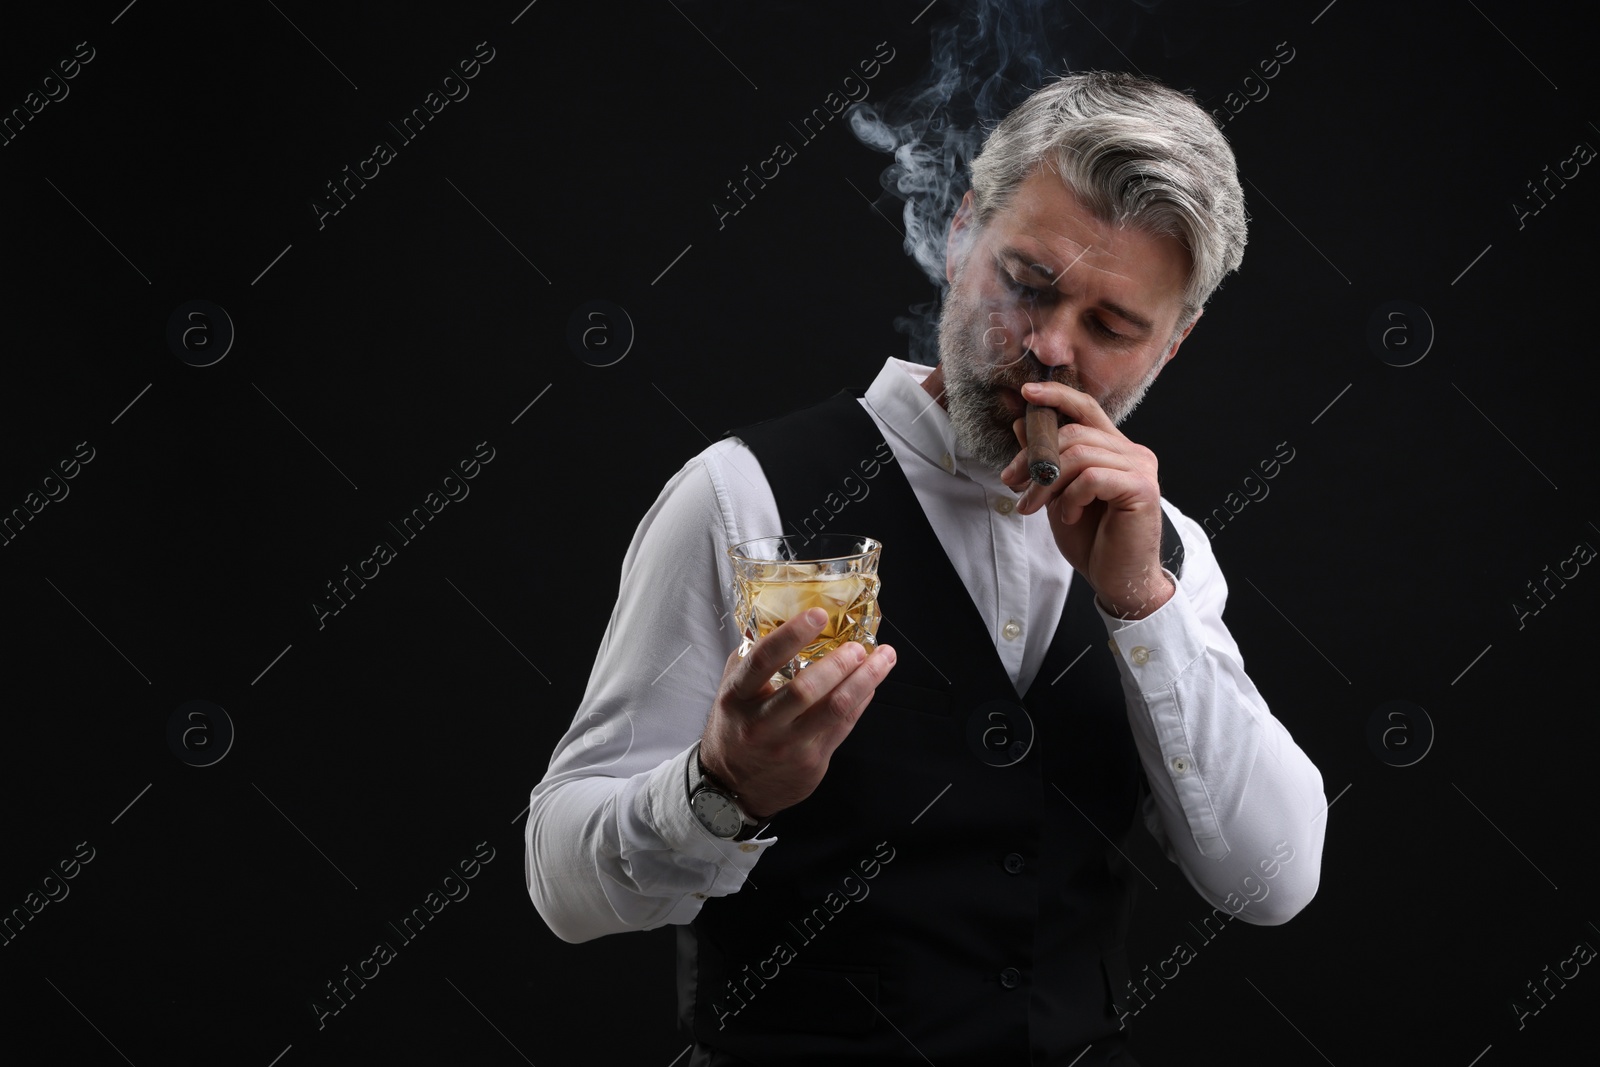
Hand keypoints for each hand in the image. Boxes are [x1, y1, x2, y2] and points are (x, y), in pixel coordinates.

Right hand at [699, 607, 895, 819]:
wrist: (733, 786)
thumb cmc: (736, 726)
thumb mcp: (732, 690)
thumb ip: (753, 658)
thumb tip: (787, 618)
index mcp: (738, 697)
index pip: (764, 660)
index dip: (792, 635)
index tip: (817, 615)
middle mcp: (761, 723)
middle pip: (805, 689)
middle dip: (839, 663)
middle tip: (859, 646)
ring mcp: (788, 746)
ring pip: (835, 709)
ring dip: (865, 680)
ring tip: (883, 658)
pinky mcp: (811, 762)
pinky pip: (844, 726)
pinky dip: (862, 700)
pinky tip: (871, 683)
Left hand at [998, 380, 1173, 618]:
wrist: (1118, 580)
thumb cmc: (1092, 539)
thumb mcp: (1058, 494)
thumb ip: (1046, 461)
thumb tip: (1021, 424)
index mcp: (1115, 449)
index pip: (1087, 408)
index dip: (1057, 396)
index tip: (1026, 393)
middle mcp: (1133, 452)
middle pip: (1074, 433)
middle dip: (1033, 457)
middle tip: (1011, 482)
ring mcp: (1140, 468)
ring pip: (1079, 455)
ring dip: (1045, 483)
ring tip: (1032, 507)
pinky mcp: (1141, 488)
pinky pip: (1092, 477)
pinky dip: (1070, 497)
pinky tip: (1067, 517)